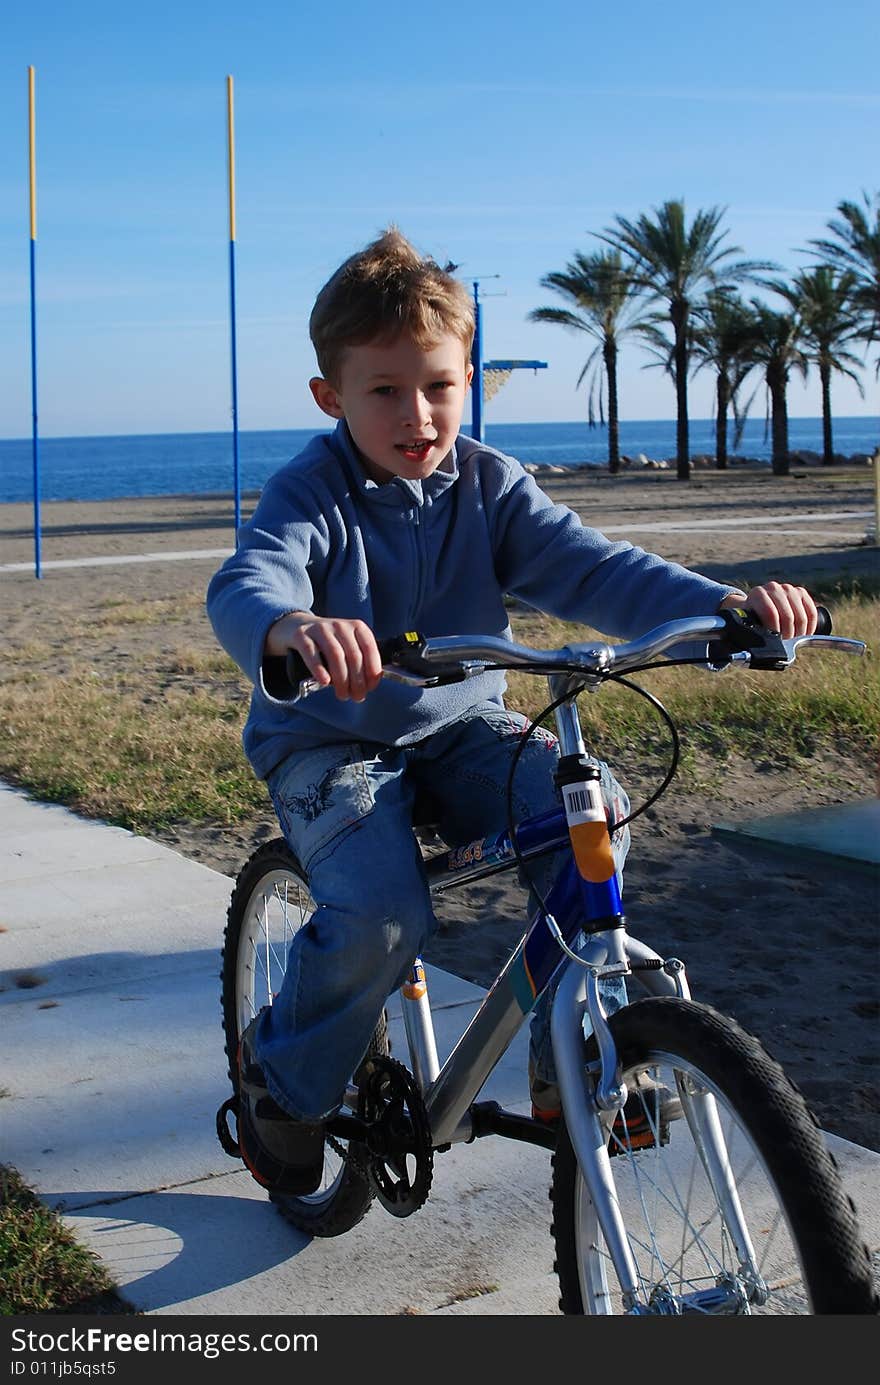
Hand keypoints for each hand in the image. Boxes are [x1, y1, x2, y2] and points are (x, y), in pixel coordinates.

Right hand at [265, 612, 381, 701]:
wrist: (296, 627)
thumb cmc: (328, 644)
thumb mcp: (347, 646)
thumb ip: (360, 661)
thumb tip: (369, 684)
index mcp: (357, 627)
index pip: (369, 648)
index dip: (372, 671)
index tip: (370, 688)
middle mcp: (340, 625)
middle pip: (353, 655)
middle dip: (357, 681)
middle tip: (356, 697)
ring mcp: (320, 628)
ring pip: (335, 655)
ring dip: (341, 679)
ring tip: (342, 694)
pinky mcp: (301, 635)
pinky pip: (311, 652)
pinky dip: (319, 669)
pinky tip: (324, 682)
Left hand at [719, 582, 817, 637]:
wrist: (759, 608)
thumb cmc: (752, 620)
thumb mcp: (747, 626)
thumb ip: (747, 636)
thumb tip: (747, 654)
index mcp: (757, 594)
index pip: (771, 613)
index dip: (775, 631)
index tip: (775, 641)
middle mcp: (773, 588)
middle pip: (788, 617)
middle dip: (788, 635)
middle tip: (784, 642)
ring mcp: (788, 589)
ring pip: (801, 617)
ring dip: (799, 632)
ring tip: (792, 639)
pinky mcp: (801, 593)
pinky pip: (812, 612)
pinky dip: (810, 626)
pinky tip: (804, 633)